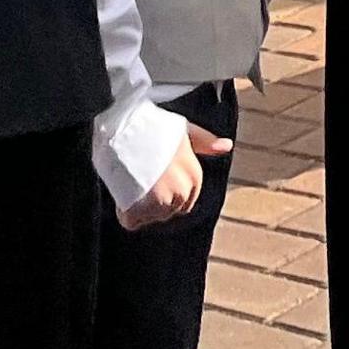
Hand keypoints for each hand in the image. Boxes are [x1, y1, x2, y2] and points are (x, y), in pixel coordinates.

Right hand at [118, 123, 233, 231]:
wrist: (122, 129)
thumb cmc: (151, 127)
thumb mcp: (184, 129)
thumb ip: (205, 142)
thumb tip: (226, 146)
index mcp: (194, 176)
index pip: (185, 202)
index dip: (167, 192)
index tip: (154, 179)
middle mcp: (181, 191)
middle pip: (168, 211)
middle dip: (154, 202)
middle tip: (140, 178)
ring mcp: (160, 201)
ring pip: (150, 217)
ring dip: (139, 206)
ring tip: (131, 182)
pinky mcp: (138, 209)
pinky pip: (131, 222)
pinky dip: (124, 213)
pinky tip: (122, 194)